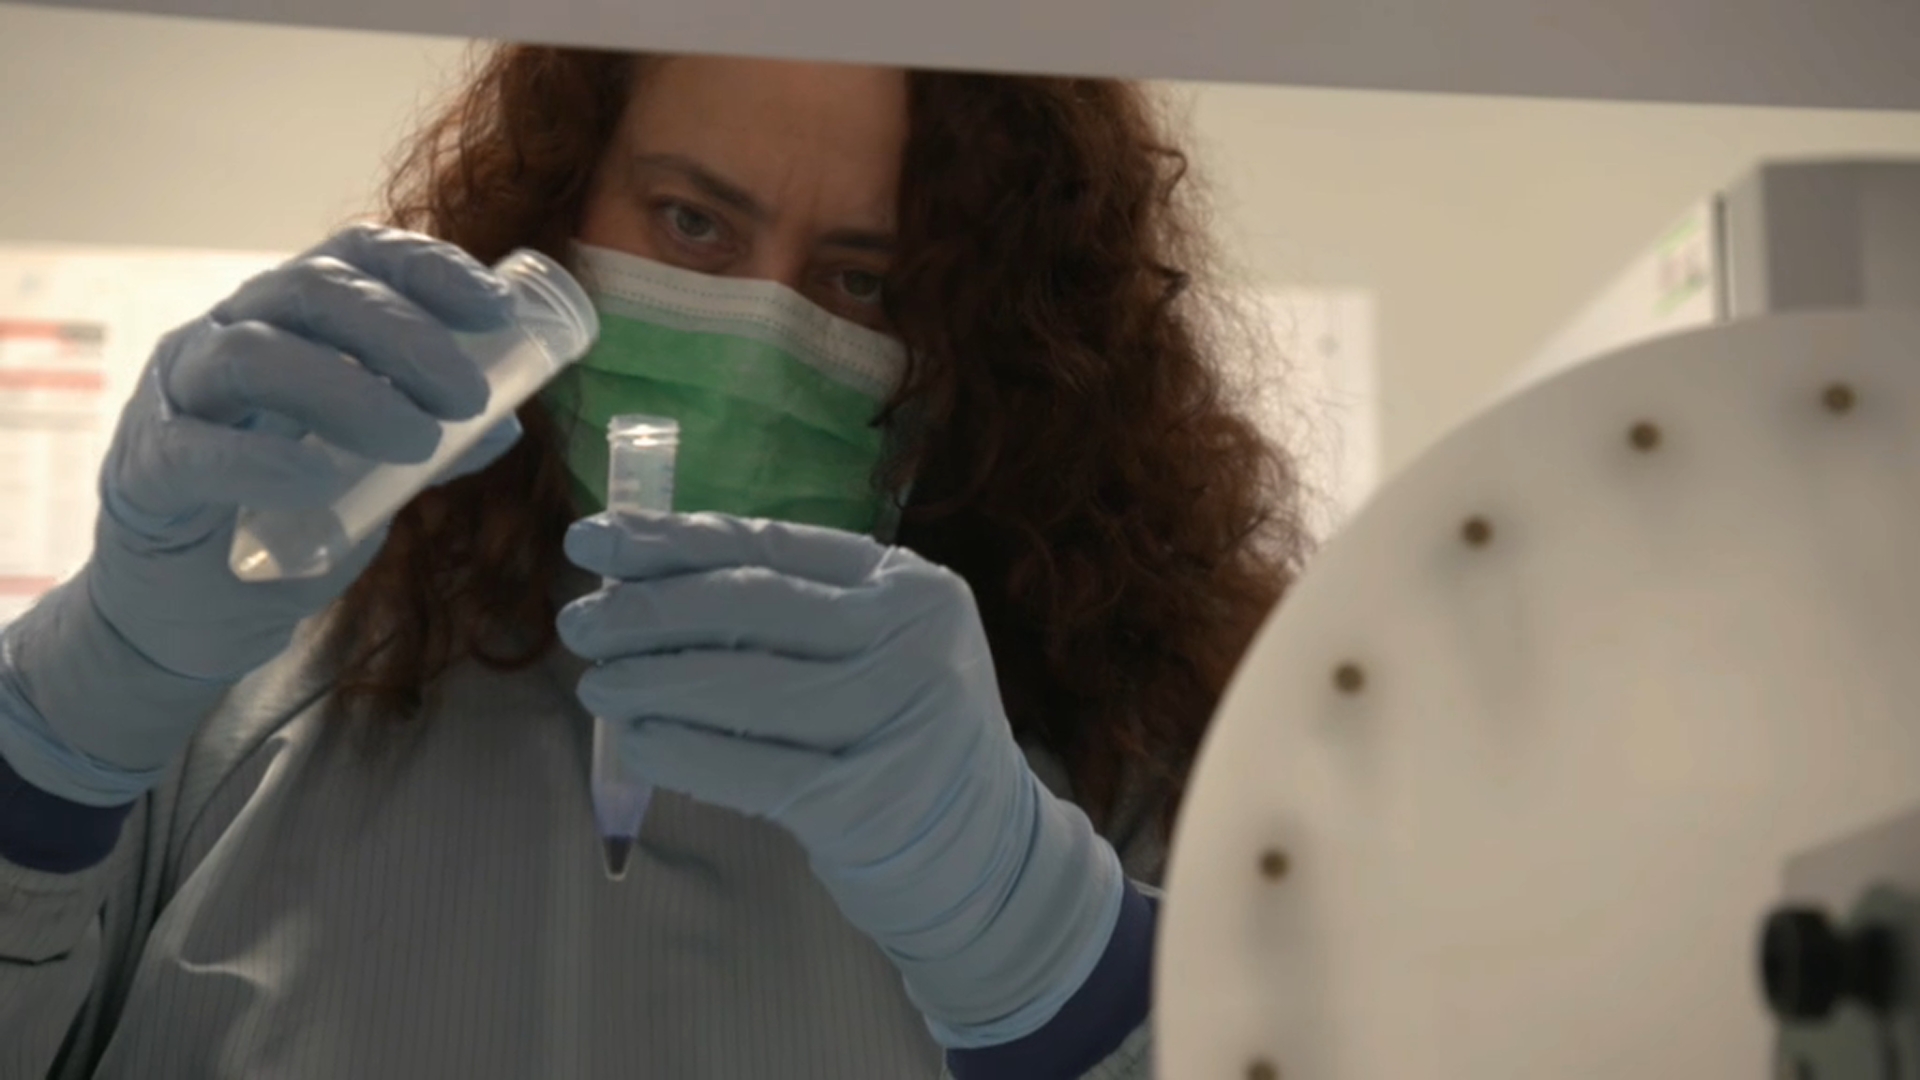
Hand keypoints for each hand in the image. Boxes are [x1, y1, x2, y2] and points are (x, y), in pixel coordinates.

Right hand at [0, 224, 519, 802]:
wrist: (196, 607)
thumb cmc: (285, 516)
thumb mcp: (373, 473)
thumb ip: (429, 442)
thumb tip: (509, 418)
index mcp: (287, 320)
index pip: (353, 256)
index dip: (426, 267)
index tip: (497, 309)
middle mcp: (226, 335)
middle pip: (309, 291)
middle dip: (401, 333)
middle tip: (466, 394)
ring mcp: (176, 396)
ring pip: (251, 355)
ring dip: (348, 390)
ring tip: (419, 441)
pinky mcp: (146, 469)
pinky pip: (196, 448)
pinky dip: (265, 459)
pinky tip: (319, 480)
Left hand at [558, 511, 1124, 1046]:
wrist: (983, 853)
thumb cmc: (903, 733)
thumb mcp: (878, 648)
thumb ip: (789, 610)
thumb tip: (639, 582)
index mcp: (910, 585)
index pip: (771, 545)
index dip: (671, 539)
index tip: (592, 537)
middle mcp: (913, 641)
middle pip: (751, 606)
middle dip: (647, 610)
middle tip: (577, 622)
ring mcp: (897, 722)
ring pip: (742, 687)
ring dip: (650, 682)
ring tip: (596, 687)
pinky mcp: (868, 804)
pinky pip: (748, 770)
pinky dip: (681, 752)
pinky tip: (637, 742)